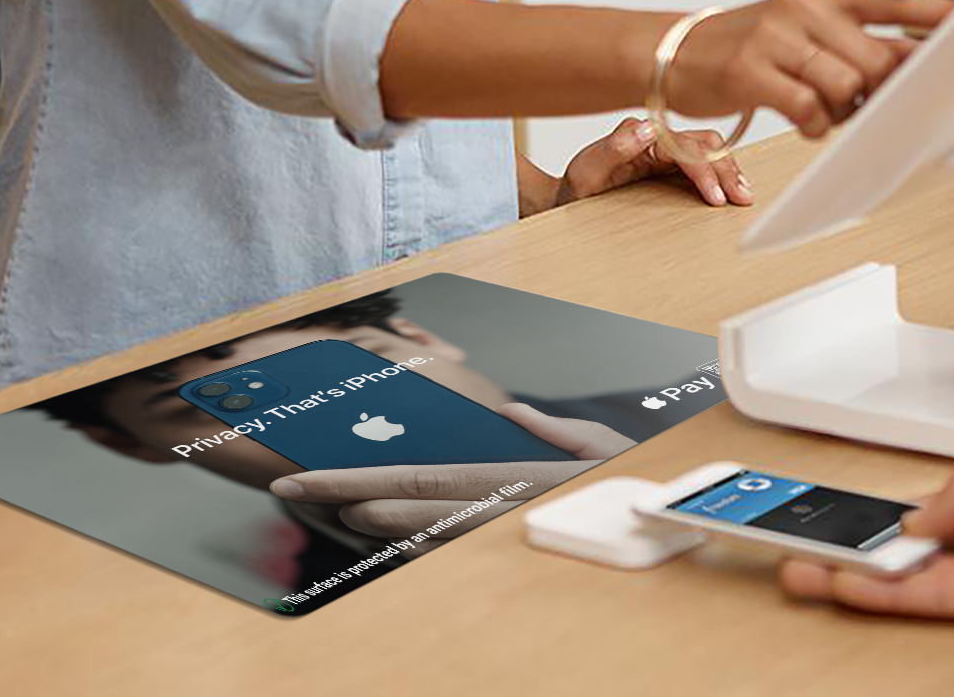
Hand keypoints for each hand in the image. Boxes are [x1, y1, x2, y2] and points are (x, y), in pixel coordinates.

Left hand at [266, 403, 620, 546]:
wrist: (663, 522)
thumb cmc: (625, 478)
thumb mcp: (597, 445)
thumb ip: (553, 431)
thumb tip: (514, 412)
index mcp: (505, 471)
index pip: (417, 473)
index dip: (356, 476)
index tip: (308, 476)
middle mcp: (495, 500)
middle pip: (407, 497)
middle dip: (341, 493)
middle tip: (290, 486)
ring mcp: (500, 524)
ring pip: (423, 525)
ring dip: (371, 516)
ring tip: (323, 505)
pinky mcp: (510, 536)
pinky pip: (453, 542)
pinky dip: (413, 539)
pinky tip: (378, 529)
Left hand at [555, 116, 751, 208]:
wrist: (571, 198)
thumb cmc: (578, 186)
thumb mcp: (586, 170)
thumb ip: (614, 148)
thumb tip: (649, 129)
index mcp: (640, 134)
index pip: (682, 145)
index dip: (702, 169)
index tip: (714, 196)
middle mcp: (657, 138)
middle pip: (704, 143)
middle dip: (726, 168)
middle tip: (741, 197)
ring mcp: (667, 151)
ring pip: (711, 150)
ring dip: (730, 169)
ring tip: (743, 194)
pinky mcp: (673, 166)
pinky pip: (705, 163)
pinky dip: (723, 173)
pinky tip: (734, 187)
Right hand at [669, 0, 953, 139]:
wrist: (676, 51)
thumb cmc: (751, 46)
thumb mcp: (806, 29)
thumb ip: (858, 42)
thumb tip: (920, 63)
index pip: (897, 1)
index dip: (941, 16)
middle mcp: (804, 9)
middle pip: (879, 58)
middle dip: (884, 91)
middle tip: (865, 103)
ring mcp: (776, 38)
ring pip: (847, 86)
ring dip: (845, 111)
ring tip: (825, 109)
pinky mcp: (750, 71)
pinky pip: (808, 108)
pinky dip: (816, 124)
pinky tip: (805, 121)